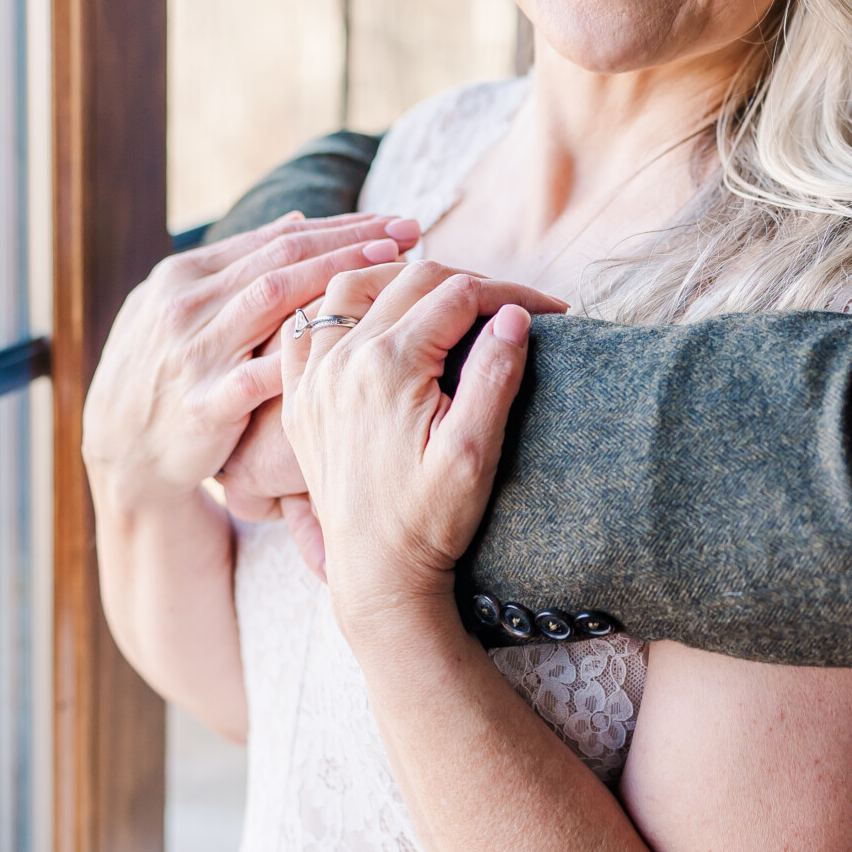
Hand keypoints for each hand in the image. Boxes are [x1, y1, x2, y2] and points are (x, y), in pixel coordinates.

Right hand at [82, 213, 418, 516]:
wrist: (121, 456)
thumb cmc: (166, 376)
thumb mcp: (183, 310)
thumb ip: (238, 268)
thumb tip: (298, 221)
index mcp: (183, 275)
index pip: (276, 238)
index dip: (340, 226)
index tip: (393, 221)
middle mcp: (185, 304)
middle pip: (283, 258)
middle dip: (352, 239)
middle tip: (410, 230)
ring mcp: (193, 352)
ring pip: (276, 298)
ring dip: (340, 276)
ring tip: (393, 267)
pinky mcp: (205, 404)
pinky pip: (264, 370)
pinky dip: (311, 349)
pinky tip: (360, 338)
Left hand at [280, 259, 559, 632]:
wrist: (376, 574)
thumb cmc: (431, 520)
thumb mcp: (475, 452)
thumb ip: (494, 375)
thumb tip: (515, 315)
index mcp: (389, 365)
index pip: (459, 294)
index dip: (512, 294)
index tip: (551, 309)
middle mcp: (342, 360)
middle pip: (411, 280)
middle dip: (470, 283)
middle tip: (511, 307)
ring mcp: (314, 376)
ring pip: (352, 285)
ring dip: (399, 277)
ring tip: (444, 293)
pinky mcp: (301, 396)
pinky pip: (309, 325)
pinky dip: (342, 305)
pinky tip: (375, 313)